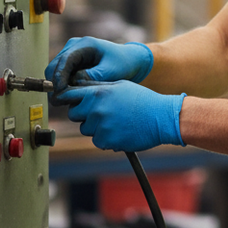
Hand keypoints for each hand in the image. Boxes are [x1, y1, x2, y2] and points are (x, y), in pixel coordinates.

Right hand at [46, 37, 153, 93]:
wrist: (130, 61)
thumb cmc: (123, 64)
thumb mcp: (111, 71)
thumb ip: (92, 77)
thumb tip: (72, 83)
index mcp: (84, 44)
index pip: (64, 61)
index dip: (58, 79)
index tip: (60, 95)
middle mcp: (73, 47)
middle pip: (53, 67)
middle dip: (55, 85)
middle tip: (60, 103)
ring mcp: (71, 54)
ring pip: (54, 73)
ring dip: (58, 87)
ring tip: (68, 100)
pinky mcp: (71, 63)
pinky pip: (60, 77)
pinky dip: (62, 87)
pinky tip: (71, 96)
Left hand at [56, 80, 184, 152]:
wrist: (161, 118)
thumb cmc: (143, 100)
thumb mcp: (120, 85)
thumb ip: (99, 87)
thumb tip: (80, 87)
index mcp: (98, 92)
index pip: (69, 95)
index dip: (67, 98)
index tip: (69, 101)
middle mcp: (96, 109)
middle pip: (74, 114)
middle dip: (83, 114)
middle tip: (100, 113)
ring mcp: (100, 126)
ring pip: (86, 129)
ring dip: (95, 128)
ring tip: (115, 122)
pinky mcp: (106, 141)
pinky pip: (97, 141)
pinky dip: (106, 139)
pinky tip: (120, 131)